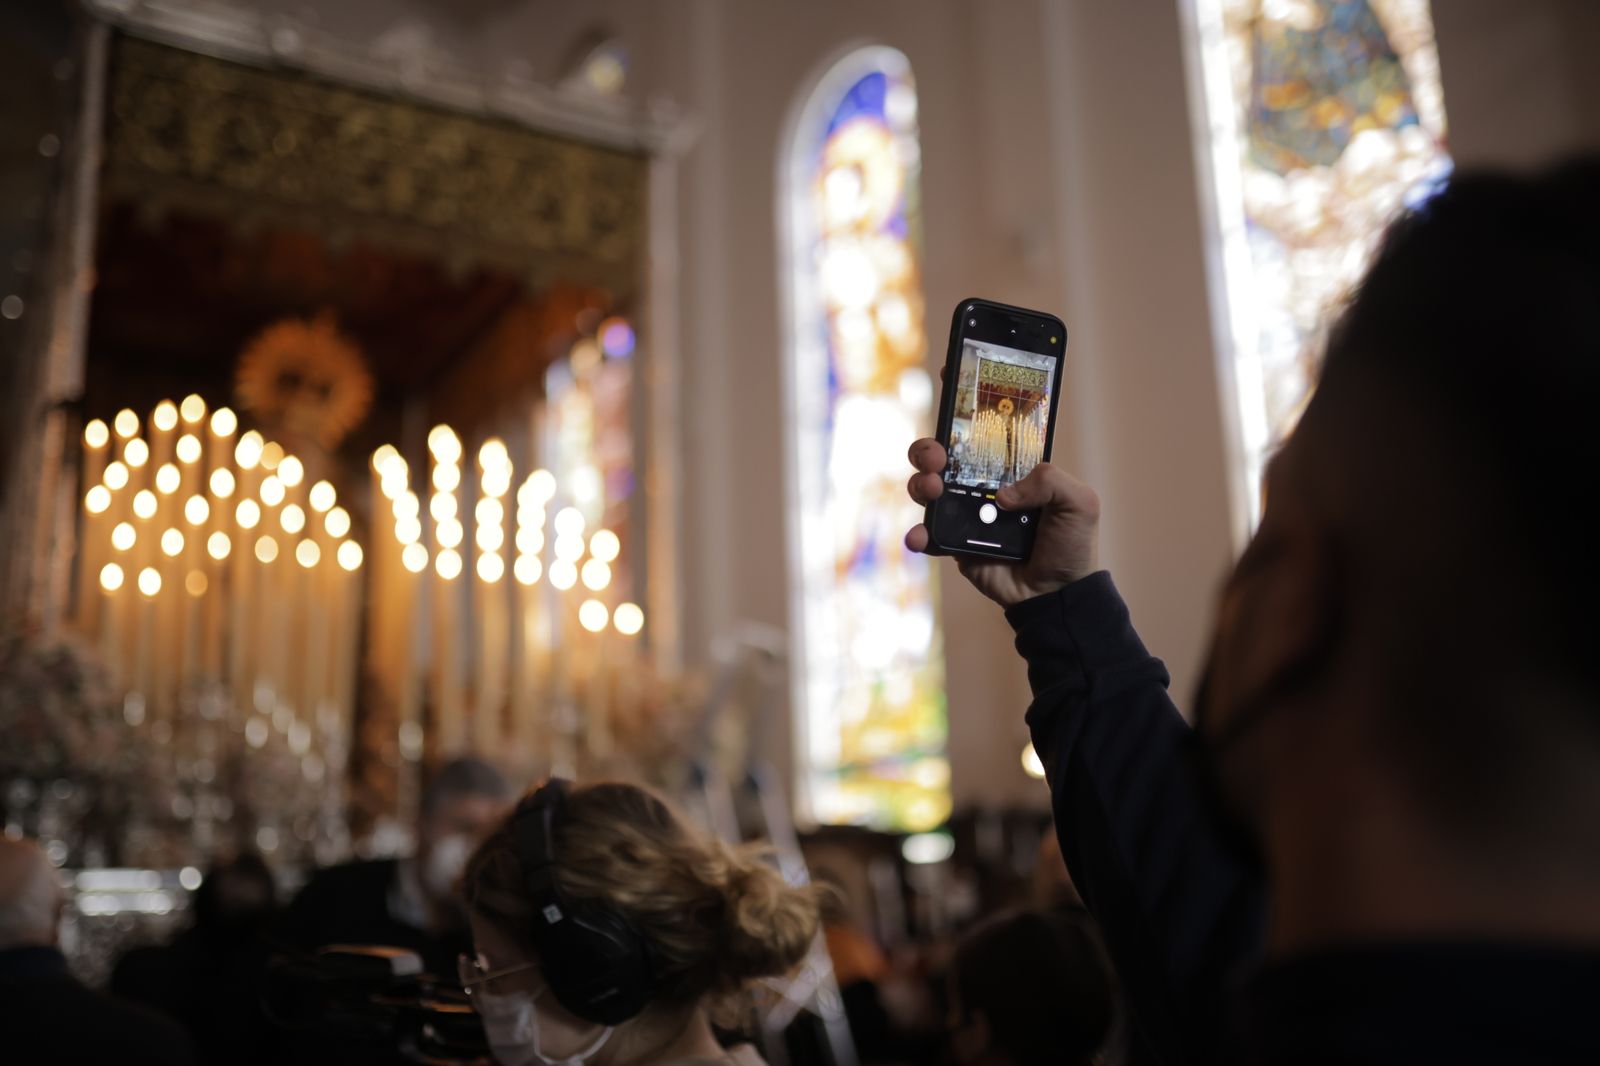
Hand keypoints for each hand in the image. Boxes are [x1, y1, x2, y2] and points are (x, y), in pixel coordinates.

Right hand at [904, 438, 1100, 607]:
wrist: (1057, 595)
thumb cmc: (1072, 546)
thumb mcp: (1080, 502)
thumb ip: (1050, 480)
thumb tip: (1002, 494)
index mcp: (1011, 472)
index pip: (981, 439)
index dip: (962, 423)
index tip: (952, 411)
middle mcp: (984, 490)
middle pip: (944, 460)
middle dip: (929, 451)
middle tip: (937, 459)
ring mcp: (966, 517)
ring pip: (928, 491)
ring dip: (921, 484)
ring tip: (933, 490)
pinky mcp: (956, 546)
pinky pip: (929, 536)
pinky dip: (918, 534)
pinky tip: (920, 536)